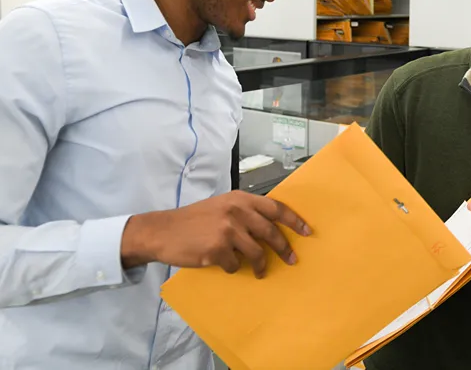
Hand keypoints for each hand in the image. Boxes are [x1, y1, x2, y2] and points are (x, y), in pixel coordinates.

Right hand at [121, 190, 311, 278]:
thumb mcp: (221, 206)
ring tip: (261, 272)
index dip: (294, 220)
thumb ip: (243, 212)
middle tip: (292, 260)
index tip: (307, 232)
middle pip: (271, 232)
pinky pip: (235, 265)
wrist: (163, 231)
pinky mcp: (217, 249)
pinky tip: (224, 265)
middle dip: (284, 248)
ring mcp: (227, 230)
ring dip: (261, 265)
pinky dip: (233, 268)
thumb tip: (270, 228)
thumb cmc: (193, 220)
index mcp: (239, 199)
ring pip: (256, 252)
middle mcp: (236, 211)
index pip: (275, 208)